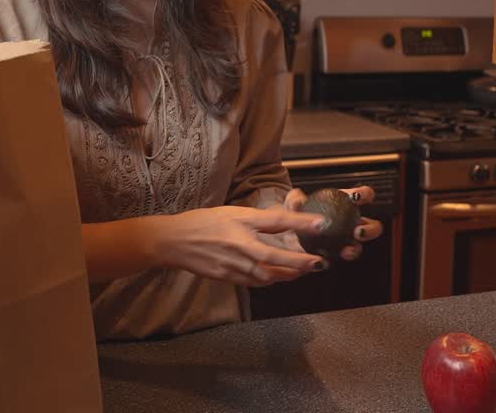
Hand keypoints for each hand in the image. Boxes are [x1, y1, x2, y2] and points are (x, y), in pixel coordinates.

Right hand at [154, 206, 328, 286]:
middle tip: (318, 263)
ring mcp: (232, 264)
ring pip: (266, 274)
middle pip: (274, 256)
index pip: (275, 221)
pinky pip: (253, 281)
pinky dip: (269, 280)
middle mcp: (238, 244)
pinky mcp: (227, 277)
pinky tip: (277, 277)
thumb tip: (283, 222)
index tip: (321, 224)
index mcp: (240, 223)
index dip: (300, 222)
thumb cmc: (202, 223)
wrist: (174, 242)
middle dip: (299, 261)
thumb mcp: (231, 213)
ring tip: (303, 271)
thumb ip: (258, 220)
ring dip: (287, 274)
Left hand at [283, 186, 383, 261]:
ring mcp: (343, 242)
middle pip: (371, 227)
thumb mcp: (291, 202)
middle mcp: (350, 224)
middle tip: (358, 231)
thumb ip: (295, 199)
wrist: (282, 232)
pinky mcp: (331, 257)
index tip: (358, 197)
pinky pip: (335, 261)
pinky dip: (331, 261)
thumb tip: (299, 200)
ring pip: (357, 248)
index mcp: (345, 204)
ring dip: (355, 250)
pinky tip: (323, 261)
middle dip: (370, 230)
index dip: (365, 194)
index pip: (362, 196)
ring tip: (346, 251)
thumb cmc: (293, 212)